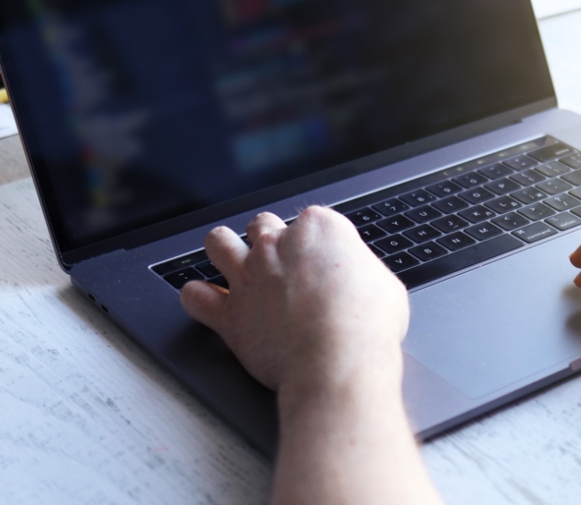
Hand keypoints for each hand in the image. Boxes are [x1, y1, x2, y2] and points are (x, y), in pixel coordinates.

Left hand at [179, 207, 409, 393]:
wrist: (337, 360)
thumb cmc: (367, 325)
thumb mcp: (385, 286)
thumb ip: (361, 272)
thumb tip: (359, 280)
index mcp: (320, 228)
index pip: (311, 220)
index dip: (316, 244)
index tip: (322, 264)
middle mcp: (276, 243)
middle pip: (262, 224)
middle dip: (270, 241)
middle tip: (282, 267)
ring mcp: (248, 275)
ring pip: (218, 242)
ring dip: (224, 251)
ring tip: (236, 268)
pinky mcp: (228, 313)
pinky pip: (194, 296)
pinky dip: (199, 299)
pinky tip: (210, 305)